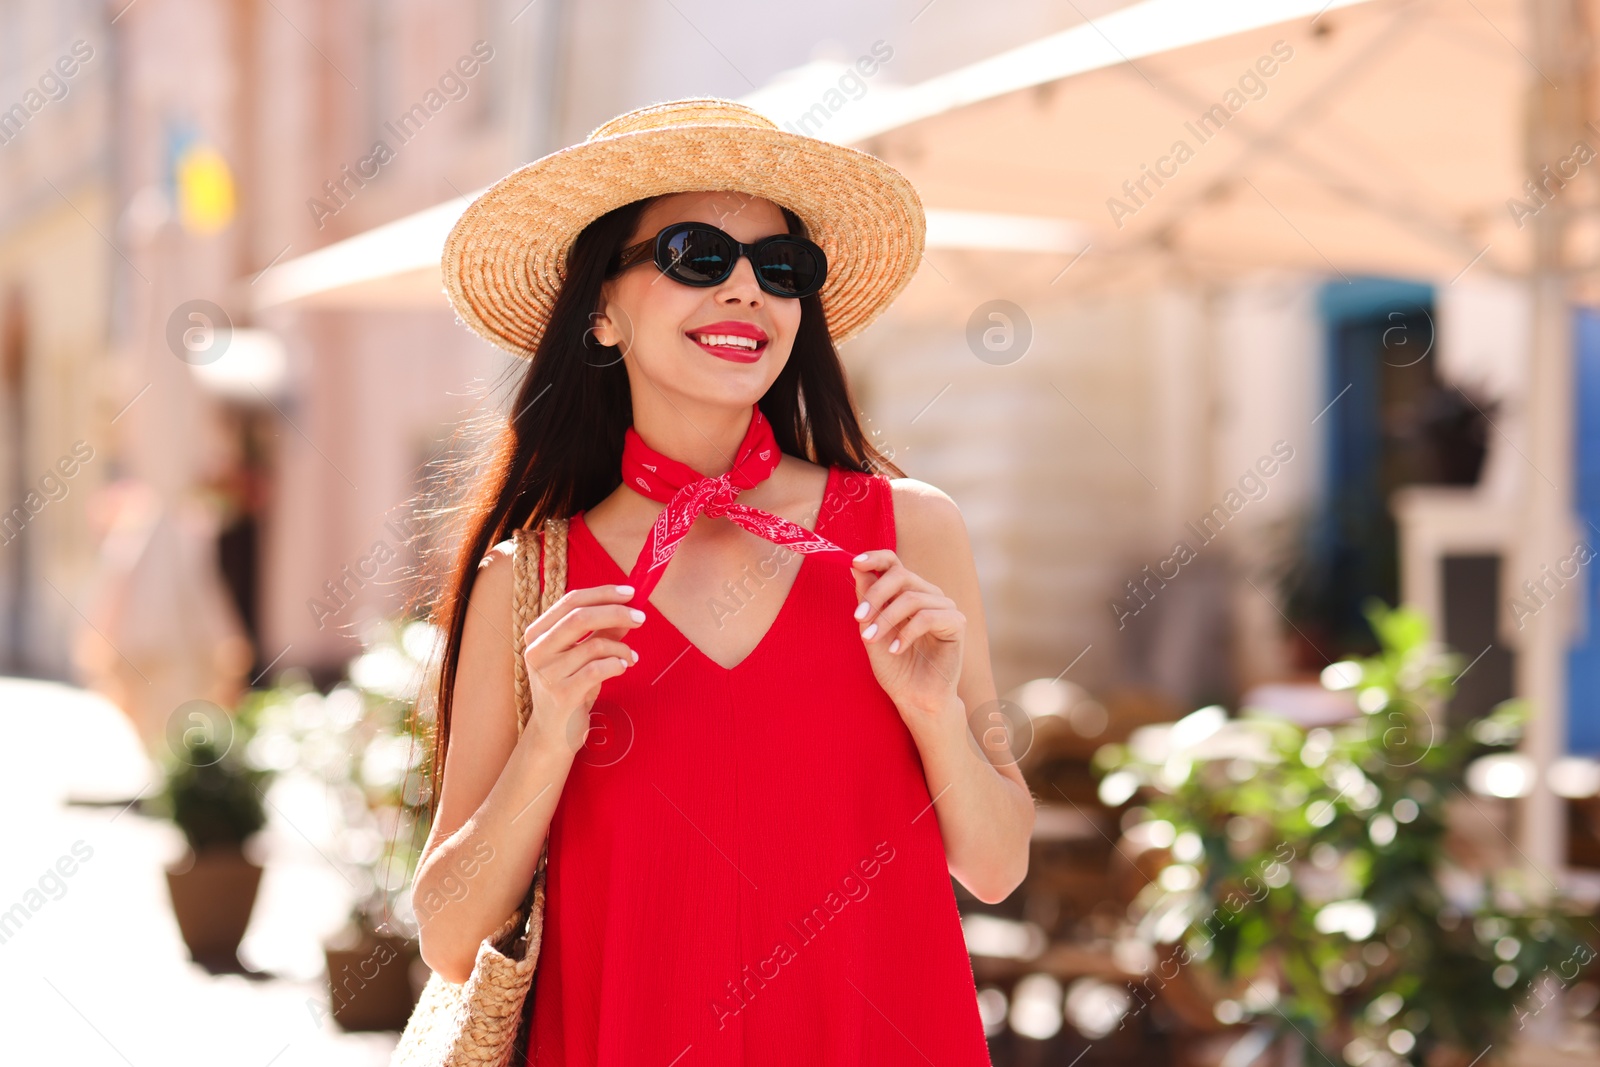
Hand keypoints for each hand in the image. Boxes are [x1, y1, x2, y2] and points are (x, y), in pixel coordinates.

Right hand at [521, 583, 643, 755]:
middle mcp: (536, 650)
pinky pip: (598, 670)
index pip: (571, 601)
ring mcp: (546, 674)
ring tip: (631, 658)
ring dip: (621, 649)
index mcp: (537, 633)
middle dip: (616, 613)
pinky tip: (622, 668)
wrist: (554, 733)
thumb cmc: (570, 687)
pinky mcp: (562, 695)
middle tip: (641, 617)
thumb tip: (629, 608)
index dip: (603, 593)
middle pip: (580, 617)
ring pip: (594, 645)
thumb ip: (602, 630)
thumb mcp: (583, 655)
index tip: (631, 592)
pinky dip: (616, 665)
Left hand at [850, 549, 963, 727]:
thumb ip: (866, 601)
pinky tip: (896, 650)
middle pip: (901, 575)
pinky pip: (927, 617)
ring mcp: (944, 607)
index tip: (855, 563)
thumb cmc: (895, 667)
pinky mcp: (956, 624)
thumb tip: (854, 566)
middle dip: (875, 595)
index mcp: (908, 592)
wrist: (915, 699)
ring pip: (911, 598)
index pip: (894, 563)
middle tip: (858, 618)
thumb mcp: (871, 631)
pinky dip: (907, 633)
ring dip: (886, 619)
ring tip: (871, 640)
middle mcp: (928, 594)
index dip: (875, 558)